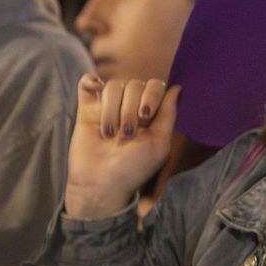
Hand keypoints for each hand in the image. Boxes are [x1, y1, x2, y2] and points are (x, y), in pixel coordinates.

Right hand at [63, 75, 180, 218]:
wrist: (101, 185)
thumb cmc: (134, 169)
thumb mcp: (159, 144)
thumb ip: (168, 114)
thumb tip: (178, 87)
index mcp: (150, 114)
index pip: (155, 86)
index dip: (151, 95)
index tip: (145, 115)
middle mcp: (130, 108)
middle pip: (134, 85)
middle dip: (130, 109)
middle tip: (126, 134)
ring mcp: (108, 108)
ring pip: (112, 87)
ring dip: (111, 109)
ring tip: (109, 134)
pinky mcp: (87, 111)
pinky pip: (87, 84)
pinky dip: (90, 80)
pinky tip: (95, 88)